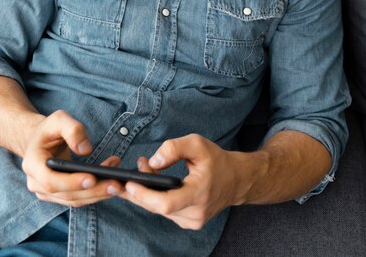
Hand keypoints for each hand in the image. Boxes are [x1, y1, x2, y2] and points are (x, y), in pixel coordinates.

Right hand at [21, 110, 123, 206]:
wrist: (39, 140)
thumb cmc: (49, 129)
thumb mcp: (58, 119)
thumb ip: (72, 130)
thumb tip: (86, 150)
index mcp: (32, 164)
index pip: (51, 181)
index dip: (71, 182)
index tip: (92, 178)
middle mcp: (36, 184)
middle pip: (67, 194)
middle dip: (93, 191)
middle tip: (116, 184)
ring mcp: (46, 193)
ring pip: (75, 200)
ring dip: (98, 194)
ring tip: (119, 183)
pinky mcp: (59, 196)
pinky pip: (79, 198)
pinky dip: (96, 192)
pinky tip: (112, 181)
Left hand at [118, 134, 243, 229]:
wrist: (236, 180)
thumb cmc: (216, 160)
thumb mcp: (197, 144)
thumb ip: (173, 148)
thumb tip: (153, 161)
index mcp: (199, 193)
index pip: (167, 203)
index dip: (145, 195)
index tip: (129, 183)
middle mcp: (195, 213)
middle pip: (157, 208)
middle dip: (139, 190)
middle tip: (131, 170)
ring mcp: (192, 221)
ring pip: (158, 210)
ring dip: (145, 192)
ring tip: (142, 169)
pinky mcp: (189, 222)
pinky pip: (165, 212)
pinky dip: (154, 198)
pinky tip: (151, 182)